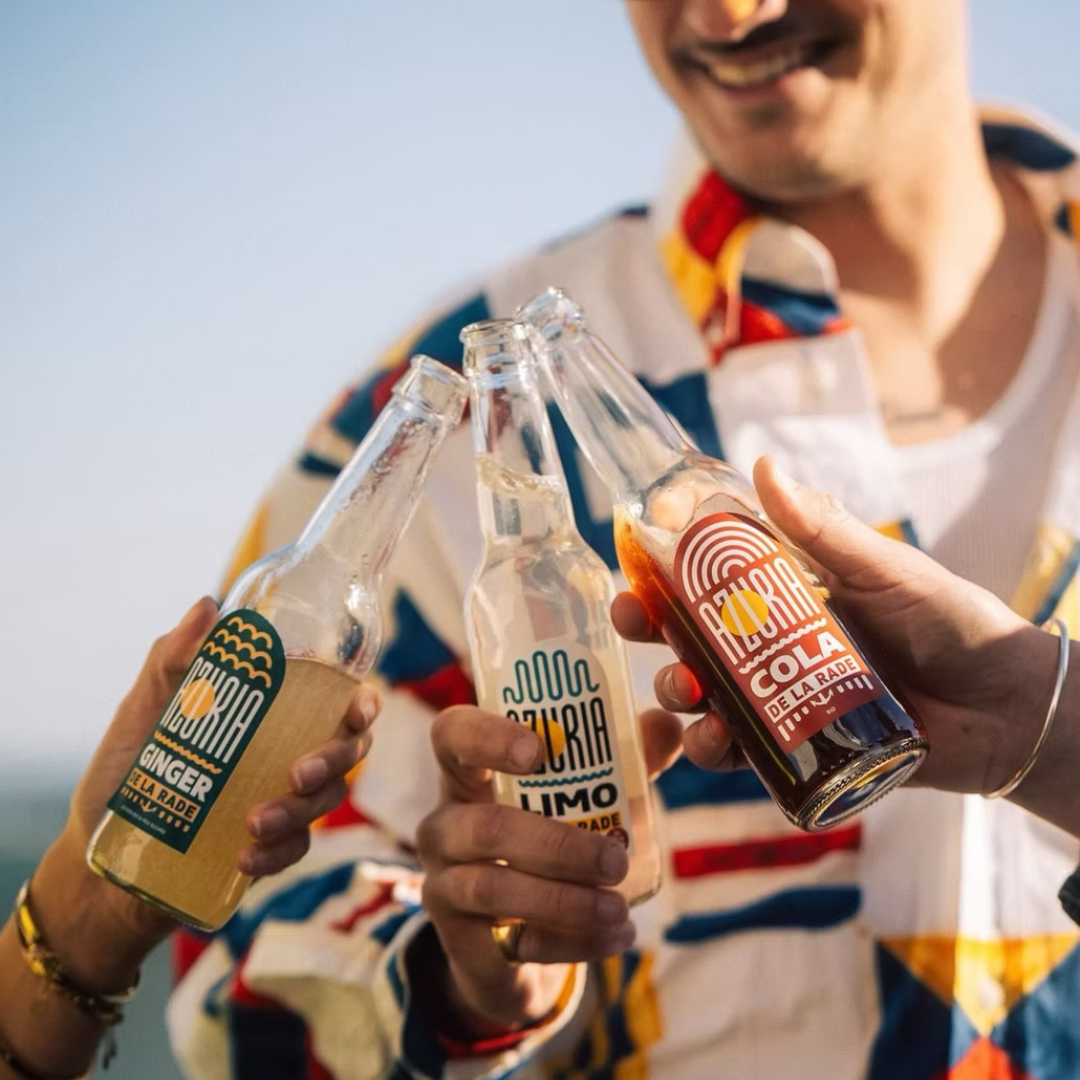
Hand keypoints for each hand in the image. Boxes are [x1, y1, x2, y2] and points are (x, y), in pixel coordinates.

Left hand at [50, 597, 379, 979]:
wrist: (96, 855)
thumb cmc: (125, 769)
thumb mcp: (143, 710)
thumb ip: (173, 659)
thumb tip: (207, 605)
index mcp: (273, 714)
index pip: (338, 703)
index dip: (363, 705)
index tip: (356, 709)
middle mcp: (288, 754)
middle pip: (347, 752)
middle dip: (334, 760)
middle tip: (297, 774)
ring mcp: (281, 804)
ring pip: (324, 803)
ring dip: (299, 812)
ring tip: (253, 822)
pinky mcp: (268, 851)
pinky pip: (294, 851)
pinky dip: (278, 853)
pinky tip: (245, 858)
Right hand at [415, 704, 679, 1033]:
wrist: (512, 937)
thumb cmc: (545, 839)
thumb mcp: (577, 797)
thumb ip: (620, 761)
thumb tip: (669, 725)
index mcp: (467, 775)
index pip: (453, 736)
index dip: (486, 737)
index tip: (538, 751)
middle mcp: (445, 825)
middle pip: (486, 826)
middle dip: (558, 846)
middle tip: (616, 860)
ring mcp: (443, 884)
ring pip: (495, 888)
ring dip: (566, 900)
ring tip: (619, 908)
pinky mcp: (459, 940)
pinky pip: (513, 941)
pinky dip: (572, 942)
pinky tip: (615, 937)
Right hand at [613, 456, 1057, 797]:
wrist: (1011, 707)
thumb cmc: (954, 624)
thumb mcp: (885, 570)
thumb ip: (824, 530)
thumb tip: (762, 466)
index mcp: (790, 605)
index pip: (711, 592)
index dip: (665, 585)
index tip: (633, 575)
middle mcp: (778, 655)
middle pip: (696, 649)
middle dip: (656, 642)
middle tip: (637, 630)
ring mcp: (787, 706)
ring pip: (711, 705)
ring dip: (682, 699)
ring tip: (689, 694)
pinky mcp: (804, 753)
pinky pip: (747, 756)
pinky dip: (719, 752)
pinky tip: (716, 743)